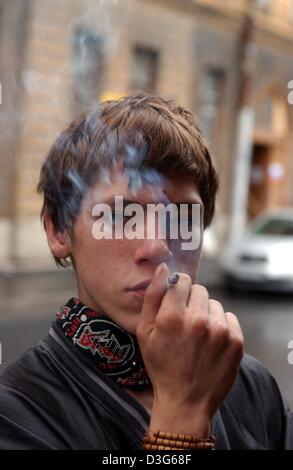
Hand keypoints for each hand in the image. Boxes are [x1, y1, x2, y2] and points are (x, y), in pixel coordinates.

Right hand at [136, 263, 243, 435]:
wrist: (186, 402)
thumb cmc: (161, 366)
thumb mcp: (144, 332)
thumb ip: (152, 296)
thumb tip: (164, 268)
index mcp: (172, 316)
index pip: (182, 280)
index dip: (178, 289)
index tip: (176, 301)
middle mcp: (197, 320)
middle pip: (199, 290)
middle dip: (191, 301)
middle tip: (186, 322)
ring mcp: (219, 331)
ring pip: (214, 304)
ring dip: (206, 314)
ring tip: (198, 336)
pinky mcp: (236, 341)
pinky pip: (229, 318)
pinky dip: (221, 326)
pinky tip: (211, 342)